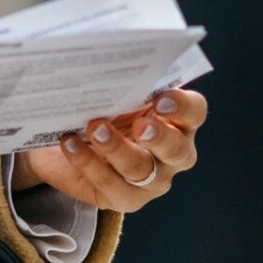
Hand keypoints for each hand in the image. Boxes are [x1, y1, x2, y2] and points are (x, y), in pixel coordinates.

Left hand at [17, 90, 206, 214]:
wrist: (68, 144)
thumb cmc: (104, 113)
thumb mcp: (118, 96)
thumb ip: (126, 85)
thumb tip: (112, 63)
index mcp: (178, 121)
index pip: (194, 112)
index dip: (182, 106)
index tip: (160, 98)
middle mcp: (172, 154)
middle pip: (177, 149)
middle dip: (159, 137)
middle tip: (139, 124)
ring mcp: (152, 181)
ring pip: (140, 169)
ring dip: (117, 148)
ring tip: (95, 128)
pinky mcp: (126, 199)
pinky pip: (109, 183)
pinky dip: (88, 161)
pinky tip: (71, 143)